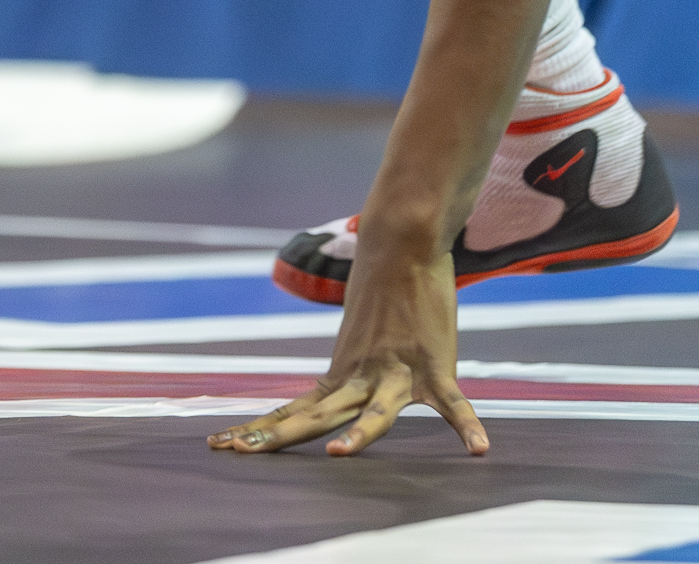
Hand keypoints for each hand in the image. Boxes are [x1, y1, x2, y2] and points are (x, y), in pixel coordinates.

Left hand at [208, 235, 485, 457]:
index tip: (220, 444)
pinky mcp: (434, 365)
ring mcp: (398, 372)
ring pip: (376, 411)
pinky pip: (453, 404)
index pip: (293, 410)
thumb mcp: (356, 336)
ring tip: (338, 455)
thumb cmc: (382, 289)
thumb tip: (328, 391)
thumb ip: (348, 369)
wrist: (403, 243)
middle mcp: (361, 376)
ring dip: (358, 434)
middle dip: (277, 436)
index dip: (261, 429)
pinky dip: (467, 425)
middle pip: (315, 415)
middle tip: (239, 451)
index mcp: (340, 373)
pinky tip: (479, 449)